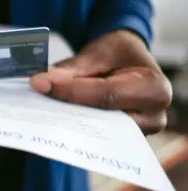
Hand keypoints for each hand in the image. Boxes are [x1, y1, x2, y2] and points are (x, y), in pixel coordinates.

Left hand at [30, 30, 171, 134]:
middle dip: (66, 109)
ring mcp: (137, 133)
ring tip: (39, 109)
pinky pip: (93, 135)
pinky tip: (50, 115)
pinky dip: (72, 124)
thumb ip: (74, 69)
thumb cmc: (118, 53)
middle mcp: (153, 117)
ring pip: (95, 131)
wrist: (127, 60)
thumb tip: (45, 81)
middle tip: (36, 100)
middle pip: (102, 118)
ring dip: (66, 120)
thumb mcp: (99, 51)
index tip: (41, 84)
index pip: (107, 95)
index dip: (71, 91)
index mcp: (154, 88)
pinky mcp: (120, 139)